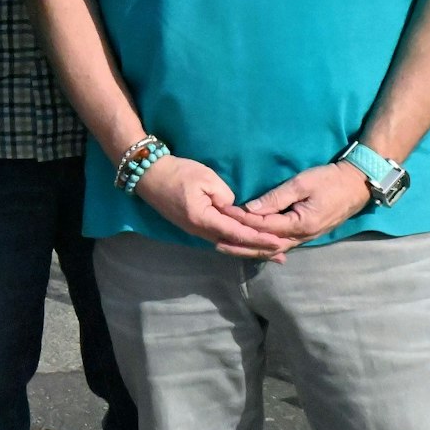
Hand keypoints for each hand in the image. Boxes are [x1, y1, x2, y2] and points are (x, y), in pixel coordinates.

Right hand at [132, 156, 292, 260]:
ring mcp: (194, 230)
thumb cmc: (178, 172)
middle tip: (281, 256)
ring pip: (226, 245)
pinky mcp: (192, 226)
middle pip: (233, 245)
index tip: (278, 243)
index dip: (259, 239)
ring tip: (268, 255)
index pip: (237, 233)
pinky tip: (245, 245)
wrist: (148, 174)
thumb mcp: (206, 178)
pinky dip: (236, 244)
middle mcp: (199, 230)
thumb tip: (235, 208)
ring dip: (248, 250)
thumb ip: (226, 196)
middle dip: (258, 251)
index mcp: (203, 219)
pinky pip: (219, 239)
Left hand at [229, 163, 371, 250]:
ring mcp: (305, 237)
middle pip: (266, 244)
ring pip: (273, 247)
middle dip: (241, 243)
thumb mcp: (302, 184)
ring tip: (228, 246)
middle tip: (216, 240)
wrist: (357, 185)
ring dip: (250, 248)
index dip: (242, 221)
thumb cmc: (330, 180)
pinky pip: (281, 244)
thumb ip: (276, 198)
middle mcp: (302, 236)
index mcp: (301, 224)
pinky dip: (263, 246)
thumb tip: (250, 208)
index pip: (264, 225)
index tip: (223, 214)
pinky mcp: (305, 234)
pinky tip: (250, 247)